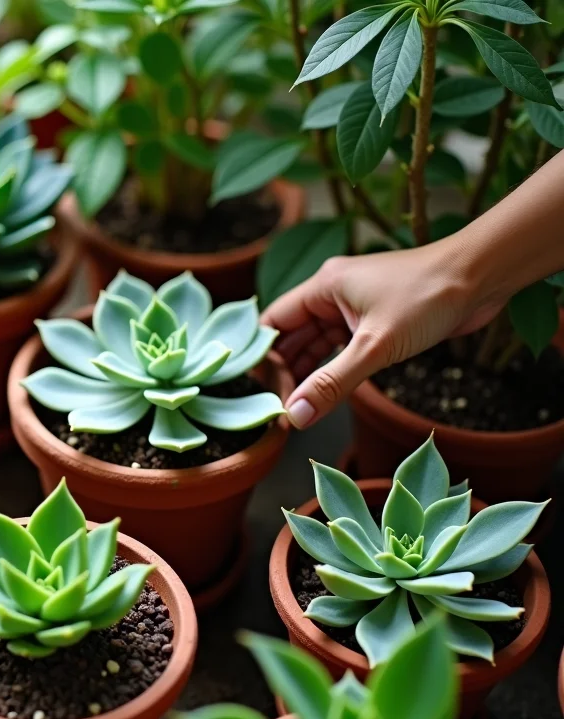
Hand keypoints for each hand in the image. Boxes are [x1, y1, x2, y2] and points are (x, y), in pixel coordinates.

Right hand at [261, 243, 504, 428]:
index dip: (263, 357)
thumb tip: (295, 416)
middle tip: (281, 408)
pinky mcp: (375, 320)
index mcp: (323, 286)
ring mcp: (354, 306)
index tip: (262, 392)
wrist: (482, 276)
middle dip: (284, 370)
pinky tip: (325, 392)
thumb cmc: (429, 297)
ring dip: (307, 372)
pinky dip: (331, 368)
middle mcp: (333, 293)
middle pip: (291, 335)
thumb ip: (332, 383)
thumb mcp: (375, 346)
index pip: (273, 322)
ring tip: (297, 407)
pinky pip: (341, 346)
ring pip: (316, 342)